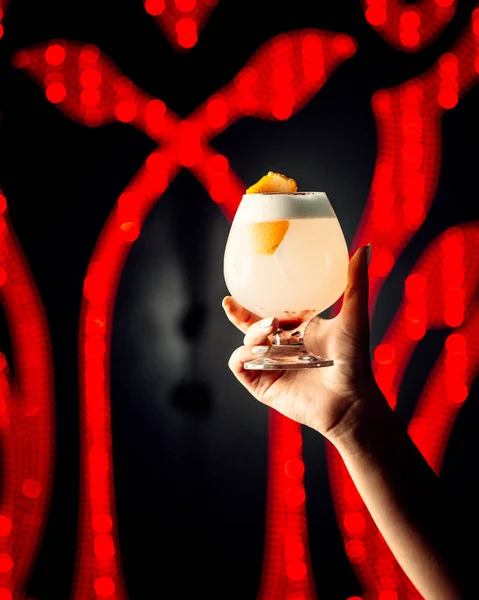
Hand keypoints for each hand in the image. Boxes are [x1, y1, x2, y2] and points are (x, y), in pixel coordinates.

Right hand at [222, 245, 379, 440]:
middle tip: (231, 302)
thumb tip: (364, 247)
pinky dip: (243, 354)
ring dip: (252, 332)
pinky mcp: (261, 384)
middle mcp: (281, 347)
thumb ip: (355, 283)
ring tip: (271, 328)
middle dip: (238, 314)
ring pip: (245, 342)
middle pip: (250, 326)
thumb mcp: (353, 316)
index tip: (244, 284)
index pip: (270, 311)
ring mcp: (270, 366)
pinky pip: (239, 363)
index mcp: (298, 331)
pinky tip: (258, 351)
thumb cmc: (354, 360)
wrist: (349, 400)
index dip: (255, 300)